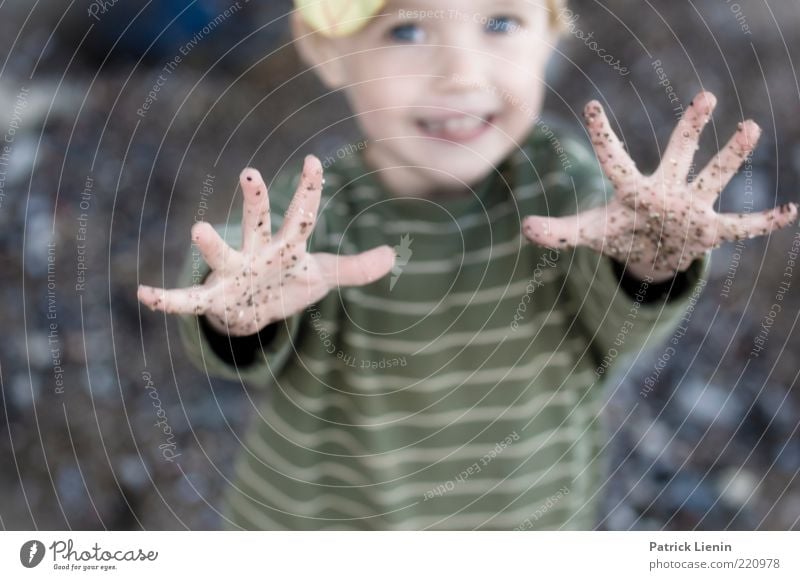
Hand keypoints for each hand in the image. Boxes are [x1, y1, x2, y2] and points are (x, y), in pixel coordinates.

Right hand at [138, 155, 394, 335]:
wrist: (257, 311)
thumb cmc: (289, 285)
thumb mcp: (324, 277)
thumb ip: (356, 268)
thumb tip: (392, 257)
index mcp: (287, 246)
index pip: (302, 215)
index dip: (309, 191)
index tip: (313, 161)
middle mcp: (258, 252)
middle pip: (259, 223)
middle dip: (256, 202)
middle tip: (251, 174)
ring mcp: (235, 273)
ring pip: (224, 255)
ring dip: (213, 245)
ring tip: (199, 228)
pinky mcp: (217, 298)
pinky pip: (190, 301)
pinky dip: (169, 300)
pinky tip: (145, 296)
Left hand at [523, 92, 797, 281]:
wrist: (649, 255)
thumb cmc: (619, 235)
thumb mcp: (589, 233)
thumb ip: (559, 232)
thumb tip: (525, 228)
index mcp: (632, 191)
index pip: (614, 160)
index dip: (602, 137)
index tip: (590, 107)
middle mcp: (665, 191)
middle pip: (677, 155)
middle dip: (690, 129)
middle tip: (704, 97)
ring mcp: (690, 207)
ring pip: (712, 178)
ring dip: (731, 156)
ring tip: (749, 127)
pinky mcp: (709, 229)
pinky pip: (741, 226)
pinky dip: (764, 223)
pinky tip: (790, 211)